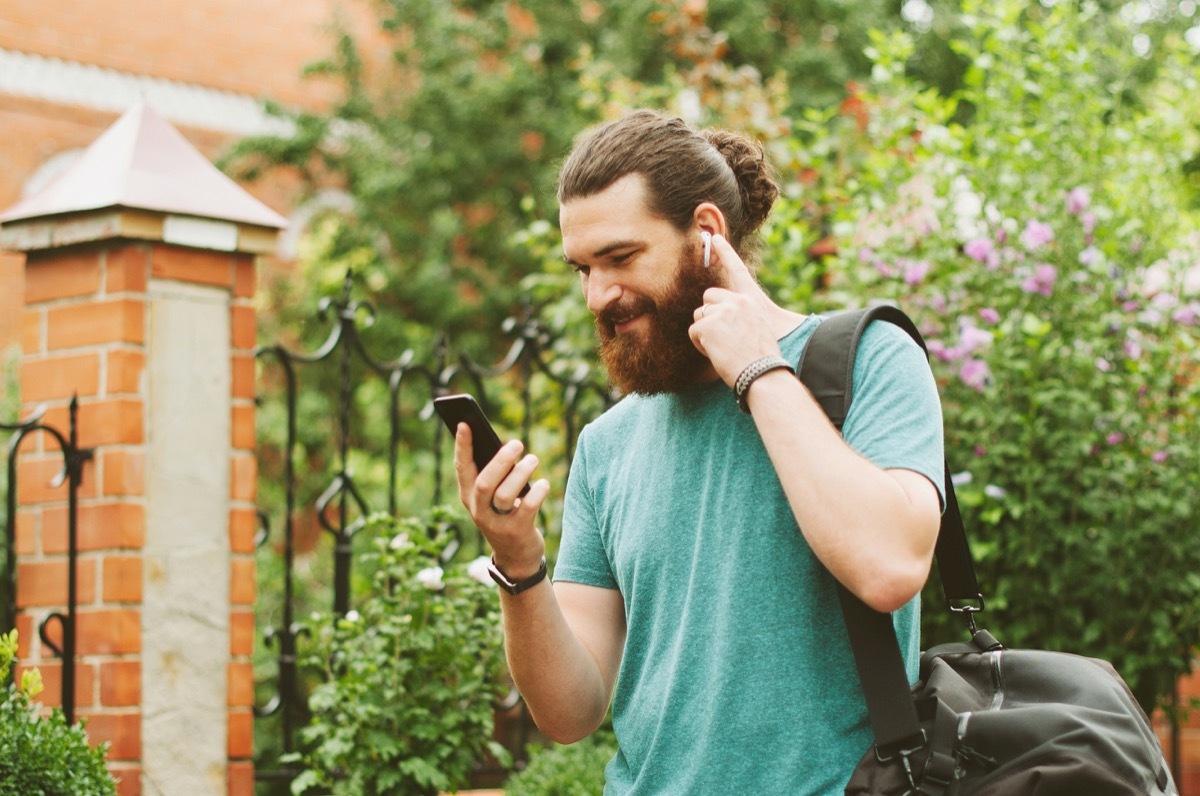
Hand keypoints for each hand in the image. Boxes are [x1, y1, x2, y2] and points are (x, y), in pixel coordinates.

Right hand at [453, 423, 549, 577]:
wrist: (516, 557)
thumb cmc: (505, 514)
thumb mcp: (493, 496)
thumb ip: (494, 474)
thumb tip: (507, 447)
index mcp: (468, 496)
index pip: (461, 468)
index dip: (462, 446)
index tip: (465, 423)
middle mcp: (478, 510)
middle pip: (484, 482)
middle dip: (500, 460)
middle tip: (517, 443)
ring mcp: (496, 523)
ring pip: (506, 494)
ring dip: (522, 473)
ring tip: (533, 460)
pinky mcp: (517, 531)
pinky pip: (528, 507)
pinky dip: (538, 491)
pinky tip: (544, 484)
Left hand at [688, 233, 783, 386]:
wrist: (762, 373)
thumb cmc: (761, 359)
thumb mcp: (757, 329)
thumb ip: (742, 317)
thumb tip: (722, 321)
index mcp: (752, 300)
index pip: (737, 271)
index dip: (725, 252)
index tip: (713, 238)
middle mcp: (738, 301)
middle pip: (709, 298)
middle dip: (709, 315)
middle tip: (722, 337)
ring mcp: (723, 311)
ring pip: (699, 315)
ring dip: (704, 331)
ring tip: (723, 347)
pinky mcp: (709, 324)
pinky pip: (694, 331)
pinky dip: (700, 344)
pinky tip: (716, 352)